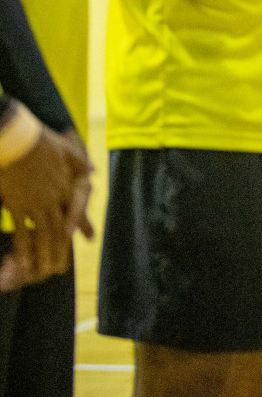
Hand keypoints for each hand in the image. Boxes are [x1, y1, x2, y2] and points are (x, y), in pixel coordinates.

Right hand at [0, 122, 88, 290]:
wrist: (16, 140)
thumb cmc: (40, 142)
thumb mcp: (67, 149)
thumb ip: (80, 163)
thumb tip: (93, 171)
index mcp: (66, 185)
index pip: (77, 209)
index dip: (83, 224)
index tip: (90, 238)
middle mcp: (53, 198)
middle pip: (60, 229)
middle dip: (60, 250)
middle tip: (60, 268)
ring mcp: (35, 203)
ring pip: (43, 234)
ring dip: (44, 254)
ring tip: (44, 271)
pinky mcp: (16, 204)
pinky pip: (21, 231)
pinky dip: (23, 247)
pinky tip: (22, 261)